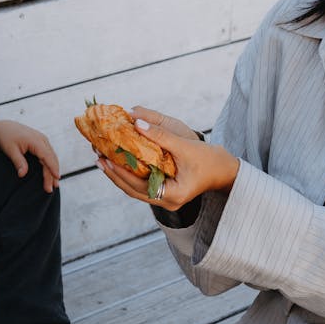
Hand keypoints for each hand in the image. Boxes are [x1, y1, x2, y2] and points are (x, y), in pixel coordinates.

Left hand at [0, 120, 59, 192]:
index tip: (56, 178)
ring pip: (52, 157)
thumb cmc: (6, 138)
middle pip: (51, 158)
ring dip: (53, 170)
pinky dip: (50, 164)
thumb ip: (18, 162)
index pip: (47, 156)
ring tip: (53, 184)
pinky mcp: (41, 142)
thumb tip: (22, 175)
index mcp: (35, 140)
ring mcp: (43, 140)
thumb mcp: (10, 150)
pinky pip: (49, 155)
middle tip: (51, 188)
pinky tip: (50, 174)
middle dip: (53, 174)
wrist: (4, 128)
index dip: (53, 167)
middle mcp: (42, 139)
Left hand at [97, 107, 239, 209]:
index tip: (105, 158)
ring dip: (119, 174)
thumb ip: (160, 135)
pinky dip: (130, 173)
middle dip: (114, 173)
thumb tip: (135, 122)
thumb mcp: (185, 145)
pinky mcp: (165, 193)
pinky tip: (119, 162)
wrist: (226, 170)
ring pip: (135, 189)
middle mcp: (166, 202)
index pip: (138, 185)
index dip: (120, 172)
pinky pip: (142, 185)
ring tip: (103, 159)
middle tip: (98, 157)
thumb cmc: (210, 159)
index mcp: (172, 195)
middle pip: (132, 190)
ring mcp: (165, 200)